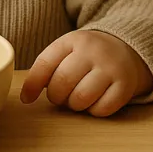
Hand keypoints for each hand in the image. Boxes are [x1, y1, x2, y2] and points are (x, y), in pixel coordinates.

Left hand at [19, 30, 152, 116]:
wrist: (127, 48)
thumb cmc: (86, 56)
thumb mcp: (66, 52)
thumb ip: (44, 69)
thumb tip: (25, 98)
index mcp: (73, 40)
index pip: (45, 63)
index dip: (32, 85)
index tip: (27, 99)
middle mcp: (93, 51)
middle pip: (62, 83)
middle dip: (57, 96)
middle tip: (62, 95)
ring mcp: (111, 67)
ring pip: (80, 99)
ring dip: (75, 105)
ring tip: (79, 97)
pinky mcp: (126, 85)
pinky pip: (101, 109)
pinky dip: (94, 111)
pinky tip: (96, 100)